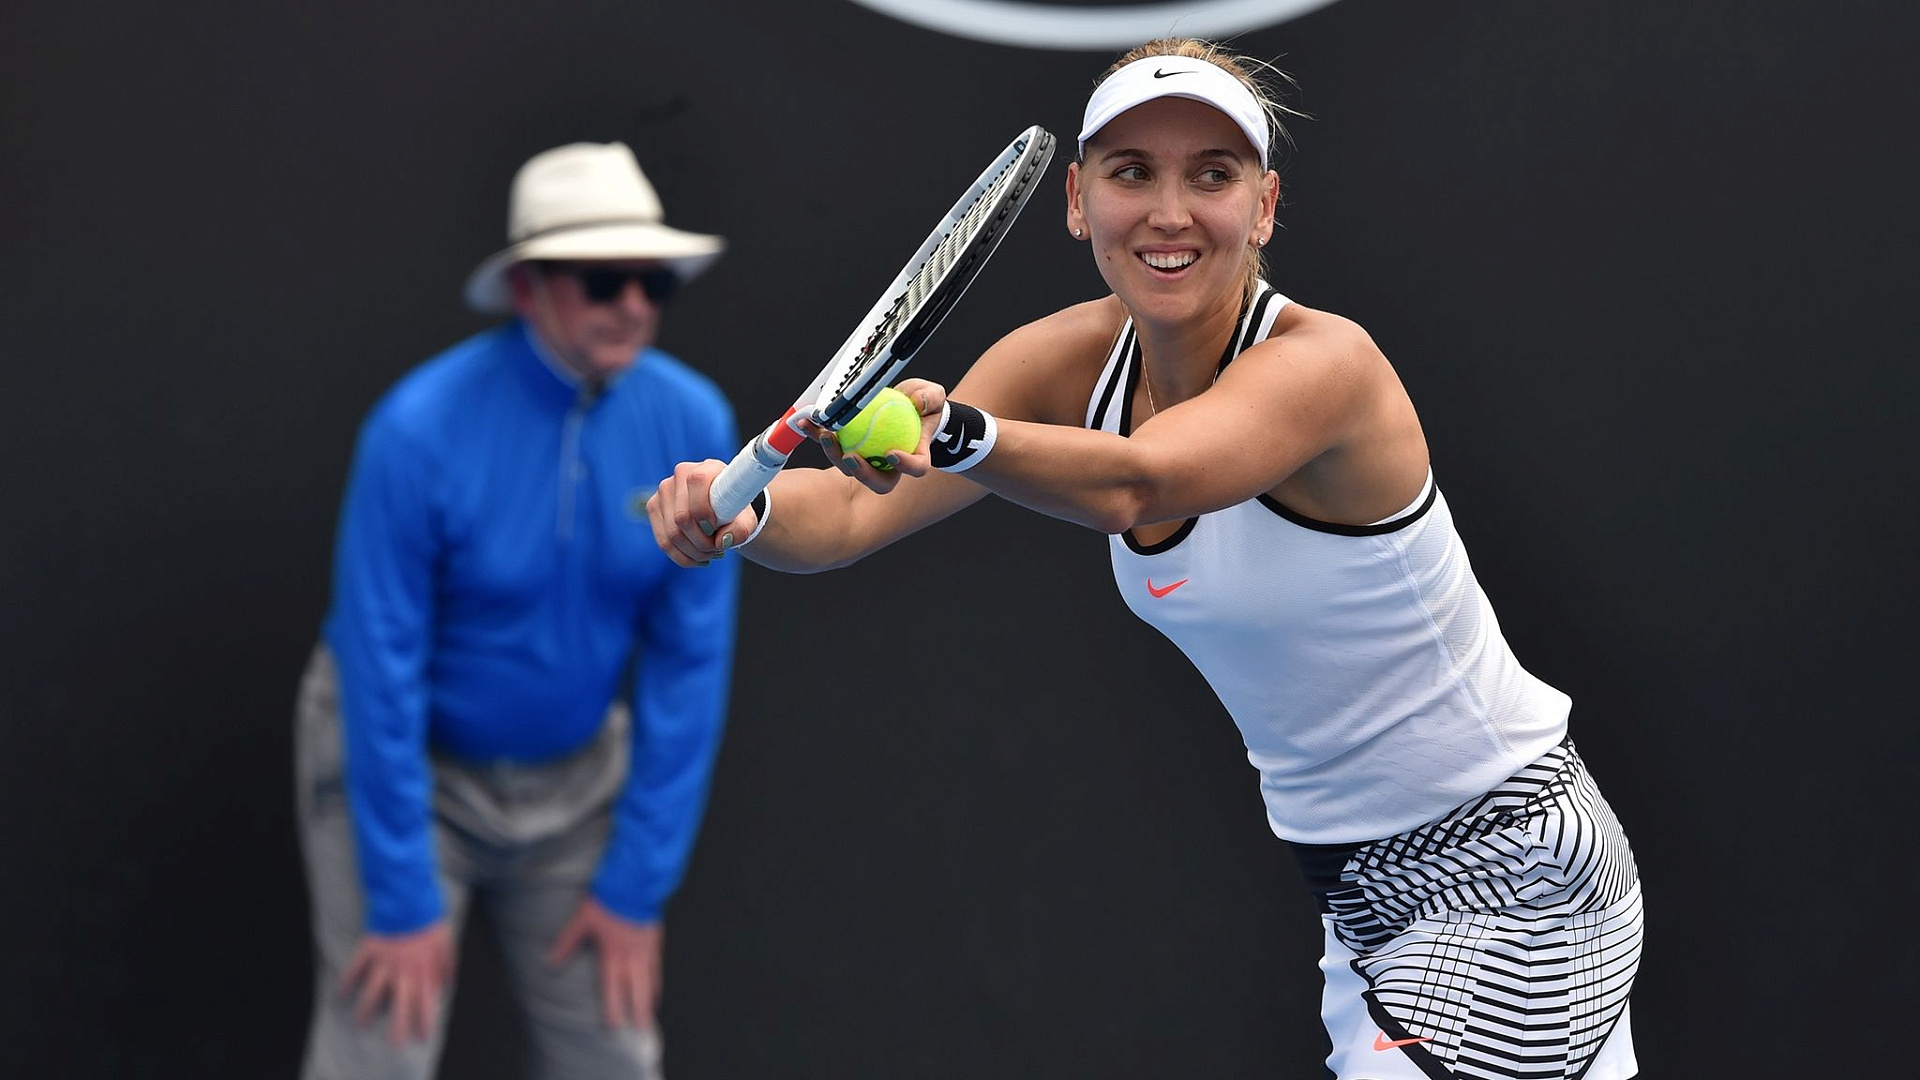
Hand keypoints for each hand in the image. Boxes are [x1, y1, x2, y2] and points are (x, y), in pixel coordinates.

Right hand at [341, 919, 455, 1044]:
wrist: (409, 895)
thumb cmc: (430, 916)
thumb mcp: (446, 939)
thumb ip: (447, 963)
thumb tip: (446, 983)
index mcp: (425, 966)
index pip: (427, 999)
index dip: (426, 1019)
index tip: (423, 1036)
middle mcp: (404, 968)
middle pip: (402, 1002)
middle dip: (399, 1024)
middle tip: (395, 1043)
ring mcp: (385, 959)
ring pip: (375, 990)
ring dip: (367, 1008)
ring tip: (359, 1022)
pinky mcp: (370, 947)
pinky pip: (356, 967)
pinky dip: (347, 979)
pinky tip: (341, 992)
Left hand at [547, 897, 661, 1029]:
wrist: (635, 882)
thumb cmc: (608, 900)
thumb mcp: (582, 920)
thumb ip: (567, 942)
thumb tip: (549, 962)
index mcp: (613, 954)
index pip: (613, 988)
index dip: (613, 1008)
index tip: (614, 1025)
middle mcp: (632, 956)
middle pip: (637, 989)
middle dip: (639, 1010)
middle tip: (641, 1027)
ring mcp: (646, 948)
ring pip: (650, 978)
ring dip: (650, 996)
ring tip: (650, 1010)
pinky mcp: (656, 938)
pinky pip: (657, 964)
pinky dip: (656, 977)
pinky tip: (655, 981)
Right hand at [647, 458, 748, 567]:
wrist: (724, 509)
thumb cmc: (736, 511)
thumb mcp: (746, 520)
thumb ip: (741, 530)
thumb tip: (723, 541)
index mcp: (707, 468)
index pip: (697, 483)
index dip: (705, 512)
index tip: (717, 529)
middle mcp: (681, 474)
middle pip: (682, 518)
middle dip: (702, 542)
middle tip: (717, 549)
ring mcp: (664, 490)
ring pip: (672, 534)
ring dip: (693, 552)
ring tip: (709, 553)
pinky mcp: (654, 507)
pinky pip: (663, 542)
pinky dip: (682, 556)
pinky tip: (697, 558)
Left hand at [802, 381, 944, 491]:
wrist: (908, 404)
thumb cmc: (923, 405)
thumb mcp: (933, 395)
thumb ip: (930, 398)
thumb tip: (918, 403)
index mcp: (915, 456)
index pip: (916, 468)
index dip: (906, 466)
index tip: (892, 453)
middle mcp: (889, 465)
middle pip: (877, 480)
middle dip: (862, 473)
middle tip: (852, 457)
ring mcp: (867, 459)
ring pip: (850, 467)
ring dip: (835, 454)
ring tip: (828, 435)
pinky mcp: (848, 446)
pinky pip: (833, 443)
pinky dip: (818, 434)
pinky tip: (807, 422)